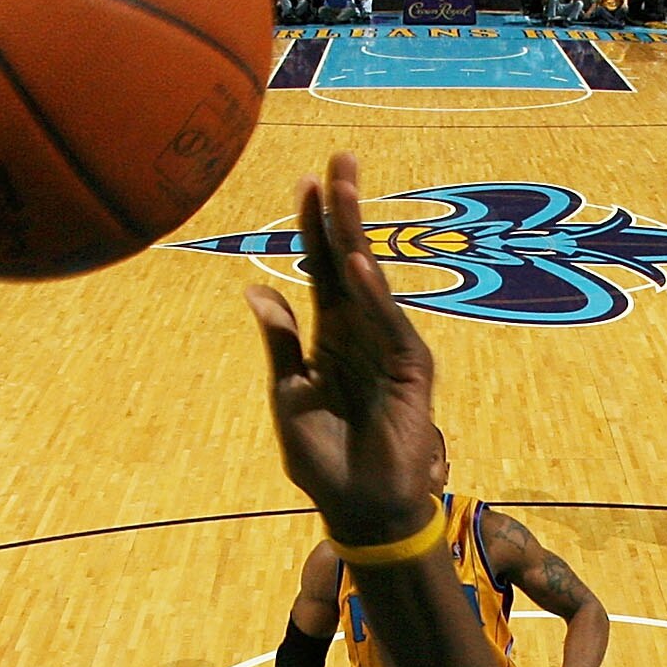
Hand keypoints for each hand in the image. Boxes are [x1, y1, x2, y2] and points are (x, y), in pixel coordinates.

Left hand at [245, 153, 437, 546]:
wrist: (359, 508)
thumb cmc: (323, 460)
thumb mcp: (288, 395)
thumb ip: (280, 343)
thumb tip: (255, 289)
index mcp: (330, 334)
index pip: (320, 267)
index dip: (313, 225)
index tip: (305, 178)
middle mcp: (361, 330)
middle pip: (349, 257)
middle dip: (343, 209)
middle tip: (339, 158)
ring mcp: (388, 345)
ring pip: (370, 279)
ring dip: (356, 234)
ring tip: (344, 189)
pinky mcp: (410, 369)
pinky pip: (388, 323)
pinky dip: (373, 293)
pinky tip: (356, 262)